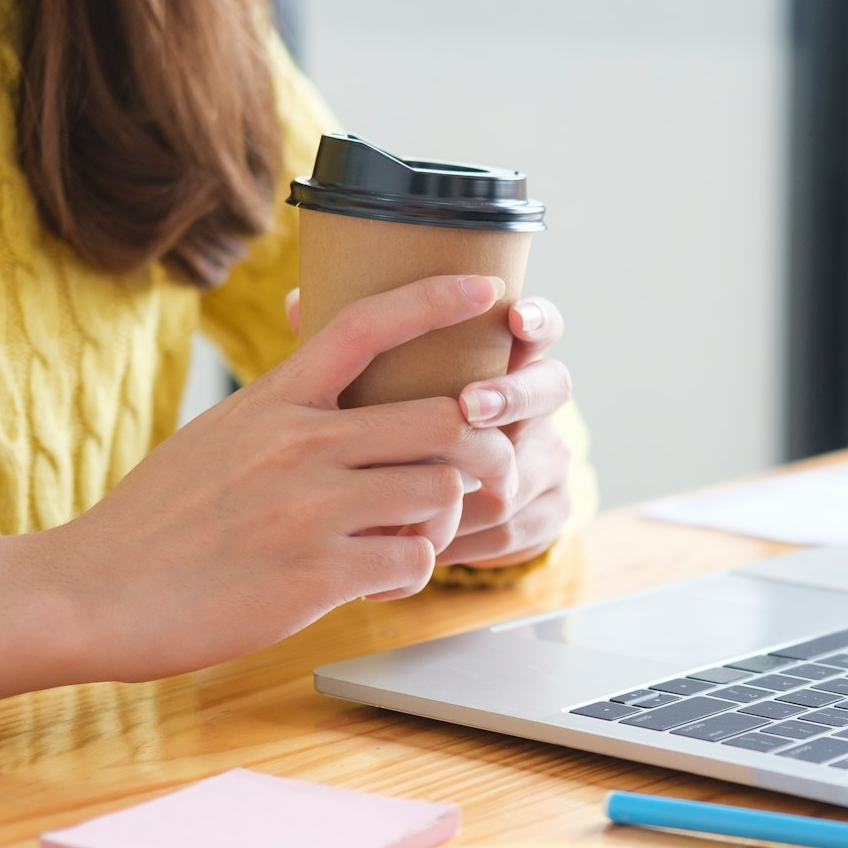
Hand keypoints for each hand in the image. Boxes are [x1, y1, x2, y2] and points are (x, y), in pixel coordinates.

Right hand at [54, 274, 515, 680]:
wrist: (94, 592)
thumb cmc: (156, 520)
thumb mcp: (218, 434)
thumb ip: (282, 407)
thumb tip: (326, 375)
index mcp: (274, 398)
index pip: (367, 324)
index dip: (435, 299)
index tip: (485, 287)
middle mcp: (301, 442)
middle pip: (444, 418)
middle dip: (477, 447)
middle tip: (473, 474)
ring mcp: (314, 506)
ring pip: (442, 491)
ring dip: (443, 519)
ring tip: (410, 535)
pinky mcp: (322, 572)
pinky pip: (416, 559)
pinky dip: (410, 572)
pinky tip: (377, 578)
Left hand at [284, 288, 577, 570]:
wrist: (430, 512)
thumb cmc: (392, 435)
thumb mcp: (376, 391)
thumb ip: (354, 350)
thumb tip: (295, 302)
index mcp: (503, 360)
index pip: (536, 326)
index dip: (535, 318)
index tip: (511, 314)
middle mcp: (534, 404)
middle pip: (553, 386)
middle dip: (513, 393)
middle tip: (469, 405)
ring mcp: (548, 457)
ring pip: (532, 463)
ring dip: (489, 474)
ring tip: (443, 489)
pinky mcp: (547, 511)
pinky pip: (521, 526)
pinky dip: (475, 536)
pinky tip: (438, 544)